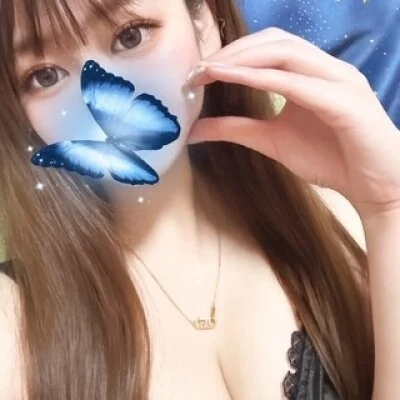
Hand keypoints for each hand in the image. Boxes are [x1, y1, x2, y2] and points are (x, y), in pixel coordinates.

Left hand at [186, 27, 399, 220]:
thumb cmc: (330, 160)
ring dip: (244, 58)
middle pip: (274, 42)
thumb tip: (196, 129)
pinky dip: (263, 78)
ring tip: (210, 69)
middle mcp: (325, 70)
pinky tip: (235, 78)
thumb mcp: (271, 142)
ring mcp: (339, 81)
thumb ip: (236, 130)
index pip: (268, 49)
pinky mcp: (346, 102)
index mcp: (310, 76)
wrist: (374, 186)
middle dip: (234, 51)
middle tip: (199, 68)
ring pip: (286, 53)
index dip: (232, 53)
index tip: (199, 70)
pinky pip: (298, 83)